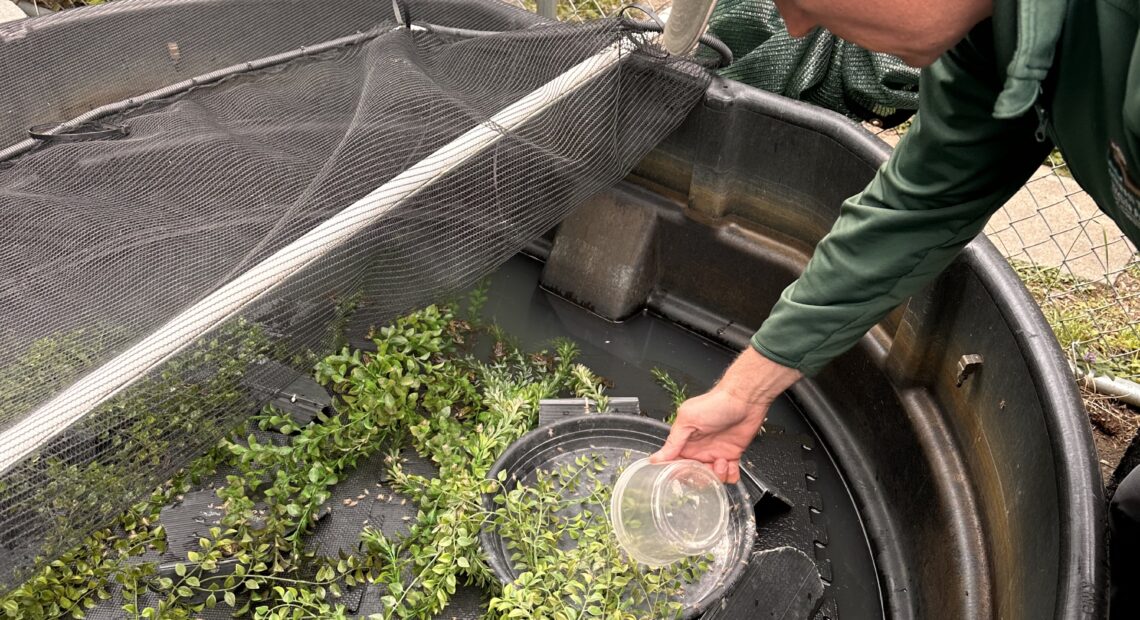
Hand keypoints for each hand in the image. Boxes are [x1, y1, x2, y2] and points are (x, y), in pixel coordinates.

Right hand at [650, 347, 801, 482]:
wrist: (745, 398)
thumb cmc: (716, 403)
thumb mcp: (688, 420)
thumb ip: (673, 442)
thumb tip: (655, 459)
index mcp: (685, 442)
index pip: (676, 464)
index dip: (680, 473)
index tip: (686, 475)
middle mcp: (699, 449)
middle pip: (695, 475)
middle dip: (701, 478)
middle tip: (707, 468)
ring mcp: (716, 453)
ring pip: (713, 478)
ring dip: (718, 475)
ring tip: (722, 462)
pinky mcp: (733, 455)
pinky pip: (730, 475)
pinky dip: (731, 475)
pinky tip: (732, 465)